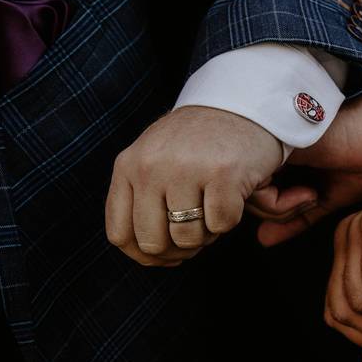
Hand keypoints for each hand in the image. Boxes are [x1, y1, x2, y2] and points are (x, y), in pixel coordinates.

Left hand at [106, 106, 307, 265]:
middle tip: (196, 231)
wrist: (241, 106)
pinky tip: (232, 196)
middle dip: (178, 248)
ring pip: (188, 238)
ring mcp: (186, 170)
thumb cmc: (199, 142)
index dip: (144, 255)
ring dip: (207, 234)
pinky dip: (230, 219)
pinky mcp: (223, 174)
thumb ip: (141, 198)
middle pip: (153, 242)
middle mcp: (151, 167)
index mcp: (129, 166)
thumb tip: (149, 256)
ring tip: (213, 209)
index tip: (166, 252)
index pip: (120, 235)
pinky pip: (221, 225)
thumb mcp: (156, 161)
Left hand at [248, 71, 361, 245]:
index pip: (249, 190)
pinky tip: (309, 194)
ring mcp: (267, 143)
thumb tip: (262, 239)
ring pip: (245, 191)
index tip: (306, 203)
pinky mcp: (271, 143)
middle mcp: (267, 146)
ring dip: (278, 209)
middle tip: (309, 201)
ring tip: (311, 197)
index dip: (270, 208)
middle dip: (272, 211)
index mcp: (277, 153)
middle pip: (243, 192)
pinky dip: (279, 203)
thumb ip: (295, 216)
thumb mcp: (325, 195)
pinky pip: (257, 187)